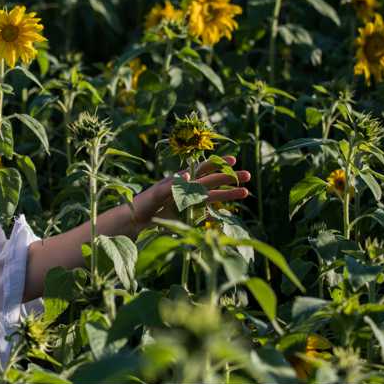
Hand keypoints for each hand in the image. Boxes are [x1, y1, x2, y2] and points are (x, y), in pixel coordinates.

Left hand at [131, 156, 250, 228]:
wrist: (135, 223)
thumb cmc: (143, 204)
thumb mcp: (156, 193)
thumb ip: (171, 185)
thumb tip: (189, 172)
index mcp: (181, 179)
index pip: (203, 169)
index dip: (218, 164)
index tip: (233, 161)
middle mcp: (188, 189)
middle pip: (213, 181)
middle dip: (230, 178)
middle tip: (248, 175)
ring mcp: (190, 203)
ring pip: (214, 197)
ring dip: (229, 195)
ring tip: (246, 192)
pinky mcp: (189, 217)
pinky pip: (206, 213)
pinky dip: (217, 213)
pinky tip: (230, 213)